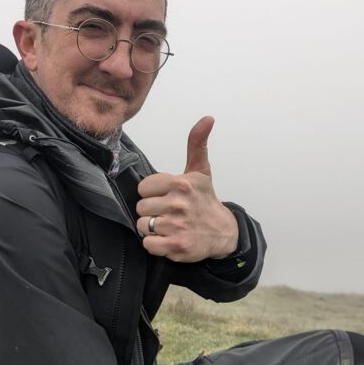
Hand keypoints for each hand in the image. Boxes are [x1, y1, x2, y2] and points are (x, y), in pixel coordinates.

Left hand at [136, 116, 239, 262]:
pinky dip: (155, 244)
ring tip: (168, 225)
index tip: (166, 196)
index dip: (152, 193)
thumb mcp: (200, 170)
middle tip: (168, 212)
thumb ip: (197, 143)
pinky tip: (167, 238)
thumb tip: (207, 118)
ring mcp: (177, 226)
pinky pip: (148, 244)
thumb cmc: (205, 200)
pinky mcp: (176, 246)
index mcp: (180, 183)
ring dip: (152, 228)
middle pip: (141, 207)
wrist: (222, 232)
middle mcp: (178, 204)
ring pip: (142, 225)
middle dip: (151, 211)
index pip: (143, 188)